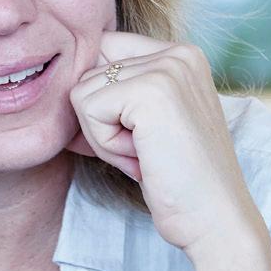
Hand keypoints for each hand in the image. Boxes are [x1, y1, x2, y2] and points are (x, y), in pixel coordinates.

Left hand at [68, 31, 265, 260]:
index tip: (132, 137)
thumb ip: (116, 95)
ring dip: (103, 136)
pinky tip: (141, 158)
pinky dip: (105, 144)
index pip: (104, 51)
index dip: (101, 98)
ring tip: (145, 155)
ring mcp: (167, 68)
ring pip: (83, 91)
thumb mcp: (149, 124)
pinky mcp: (151, 91)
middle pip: (89, 71)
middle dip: (102, 121)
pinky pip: (88, 109)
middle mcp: (178, 53)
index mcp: (182, 55)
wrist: (215, 219)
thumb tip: (55, 87)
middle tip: (144, 151)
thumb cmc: (180, 181)